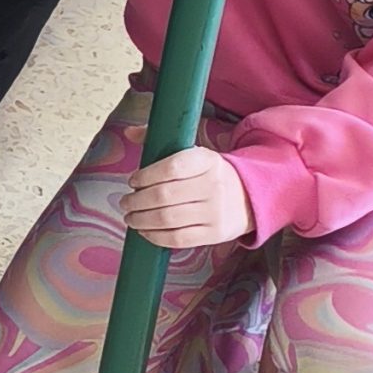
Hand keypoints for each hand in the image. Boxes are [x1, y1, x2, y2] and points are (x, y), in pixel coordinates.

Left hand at [123, 146, 252, 249]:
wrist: (248, 197)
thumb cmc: (209, 173)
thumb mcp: (193, 152)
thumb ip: (160, 141)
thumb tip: (128, 133)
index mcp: (206, 160)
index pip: (171, 167)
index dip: (146, 175)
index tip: (132, 181)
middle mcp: (213, 185)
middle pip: (164, 196)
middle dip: (137, 201)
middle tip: (125, 202)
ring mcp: (215, 212)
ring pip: (168, 219)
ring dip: (141, 220)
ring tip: (131, 217)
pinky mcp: (215, 234)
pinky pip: (179, 239)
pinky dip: (156, 237)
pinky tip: (145, 231)